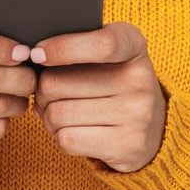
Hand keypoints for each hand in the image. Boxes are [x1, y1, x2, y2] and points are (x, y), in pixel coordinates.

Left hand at [33, 23, 167, 172]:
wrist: (155, 126)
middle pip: (57, 83)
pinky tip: (72, 130)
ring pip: (57, 114)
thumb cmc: (113, 81)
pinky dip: (59, 136)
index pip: (101, 44)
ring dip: (48, 116)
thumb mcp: (108, 54)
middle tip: (48, 94)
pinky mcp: (128, 145)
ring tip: (60, 112)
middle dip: (42, 91)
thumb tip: (34, 59)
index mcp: (133, 45)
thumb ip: (77, 45)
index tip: (38, 55)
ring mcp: (138, 115)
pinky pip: (67, 140)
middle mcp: (141, 79)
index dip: (62, 48)